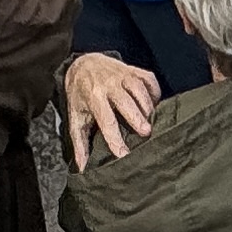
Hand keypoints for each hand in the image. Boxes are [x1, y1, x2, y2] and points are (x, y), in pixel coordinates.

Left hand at [61, 52, 160, 167]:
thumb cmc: (80, 95)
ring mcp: (122, 75)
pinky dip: (155, 92)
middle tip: (146, 133)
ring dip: (147, 106)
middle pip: (125, 102)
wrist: (83, 64)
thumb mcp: (76, 117)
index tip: (124, 154)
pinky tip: (155, 105)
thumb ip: (80, 143)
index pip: (106, 120)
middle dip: (137, 117)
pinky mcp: (132, 69)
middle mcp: (108, 85)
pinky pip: (148, 78)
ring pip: (139, 89)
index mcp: (93, 97)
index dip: (115, 138)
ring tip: (151, 122)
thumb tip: (82, 167)